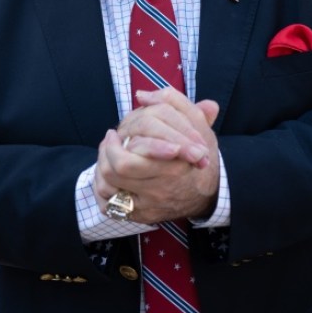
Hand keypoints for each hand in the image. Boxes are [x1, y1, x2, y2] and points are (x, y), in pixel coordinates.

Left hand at [93, 88, 219, 222]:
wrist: (209, 192)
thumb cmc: (198, 153)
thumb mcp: (196, 123)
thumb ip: (173, 102)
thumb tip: (143, 95)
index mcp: (174, 166)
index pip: (129, 161)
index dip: (114, 146)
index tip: (115, 133)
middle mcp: (161, 189)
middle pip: (117, 174)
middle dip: (106, 154)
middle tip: (110, 141)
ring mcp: (151, 206)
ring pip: (110, 189)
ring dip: (102, 168)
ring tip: (109, 155)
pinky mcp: (142, 217)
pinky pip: (112, 206)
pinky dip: (106, 190)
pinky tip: (110, 176)